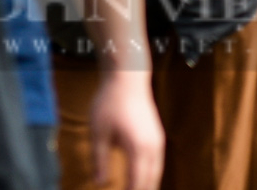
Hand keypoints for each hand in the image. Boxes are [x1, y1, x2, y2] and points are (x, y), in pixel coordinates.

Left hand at [90, 69, 164, 189]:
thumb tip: (99, 182)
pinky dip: (151, 174)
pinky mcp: (157, 136)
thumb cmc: (110, 102)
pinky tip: (142, 178)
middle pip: (150, 181)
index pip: (137, 183)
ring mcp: (157, 141)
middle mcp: (152, 148)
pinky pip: (158, 163)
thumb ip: (99, 159)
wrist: (127, 77)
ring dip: (148, 185)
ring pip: (157, 172)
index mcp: (138, 148)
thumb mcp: (98, 131)